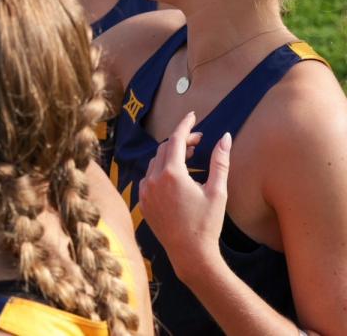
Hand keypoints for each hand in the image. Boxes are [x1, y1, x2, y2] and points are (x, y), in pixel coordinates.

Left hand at [138, 112, 230, 280]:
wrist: (190, 252)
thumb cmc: (207, 223)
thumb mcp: (217, 191)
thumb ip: (220, 161)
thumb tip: (225, 137)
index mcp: (171, 174)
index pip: (177, 139)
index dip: (185, 125)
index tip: (192, 115)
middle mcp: (153, 179)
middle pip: (165, 149)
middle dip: (181, 140)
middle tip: (199, 140)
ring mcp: (145, 191)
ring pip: (155, 162)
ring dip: (171, 155)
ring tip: (190, 157)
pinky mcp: (142, 202)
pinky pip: (149, 178)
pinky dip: (161, 171)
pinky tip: (176, 176)